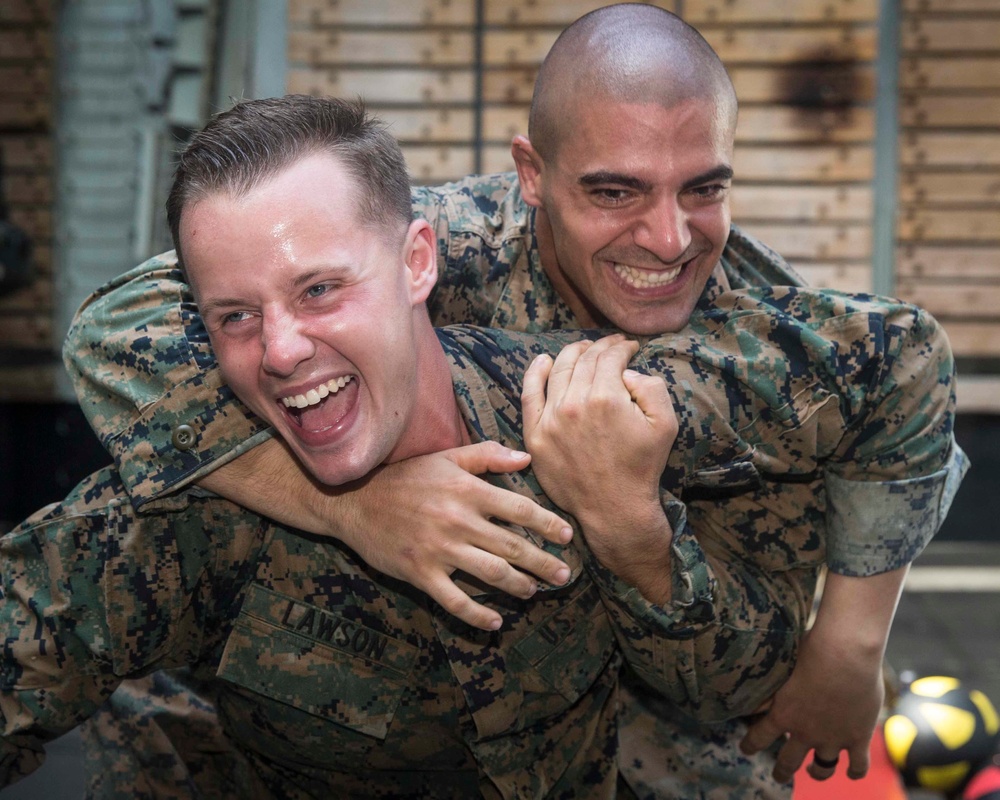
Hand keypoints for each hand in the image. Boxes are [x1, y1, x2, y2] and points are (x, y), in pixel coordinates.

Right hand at [338, 441, 573, 630]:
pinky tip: (495, 621)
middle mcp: (458, 520)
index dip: (547, 524)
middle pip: (512, 546)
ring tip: (534, 591)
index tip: (567, 536)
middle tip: (564, 575)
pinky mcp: (421, 573)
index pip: (519, 509)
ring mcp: (439, 549)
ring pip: (491, 573)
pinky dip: (477, 614)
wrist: (355, 501)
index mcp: (467, 491)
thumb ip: (486, 456)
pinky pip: (455, 600)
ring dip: (519, 585)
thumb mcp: (445, 458)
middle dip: (543, 562)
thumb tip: (526, 458)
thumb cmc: (405, 478)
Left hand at [521, 335, 678, 599]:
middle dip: (601, 347)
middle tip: (611, 345)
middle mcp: (574, 403)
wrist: (614, 508)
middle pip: (584, 360)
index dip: (622, 347)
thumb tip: (628, 372)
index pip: (610, 357)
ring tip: (584, 348)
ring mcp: (550, 419)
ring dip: (573, 354)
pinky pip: (529, 395)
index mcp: (606, 397)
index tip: (630, 347)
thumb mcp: (665, 425)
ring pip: (558, 370)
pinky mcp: (535, 435)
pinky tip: (543, 360)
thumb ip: (653, 387)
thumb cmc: (641, 467)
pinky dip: (535, 373)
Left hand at [739, 626, 882, 782]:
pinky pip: (857, 765)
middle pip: (788, 762)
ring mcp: (832, 738)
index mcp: (782, 714)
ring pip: (823, 769)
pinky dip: (854, 772)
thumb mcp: (782, 667)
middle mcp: (805, 732)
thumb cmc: (811, 651)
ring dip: (817, 773)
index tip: (746, 749)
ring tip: (814, 772)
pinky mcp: (858, 737)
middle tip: (779, 775)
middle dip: (782, 771)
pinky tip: (851, 773)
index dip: (750, 745)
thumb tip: (751, 695)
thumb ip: (769, 686)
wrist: (846, 655)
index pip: (759, 737)